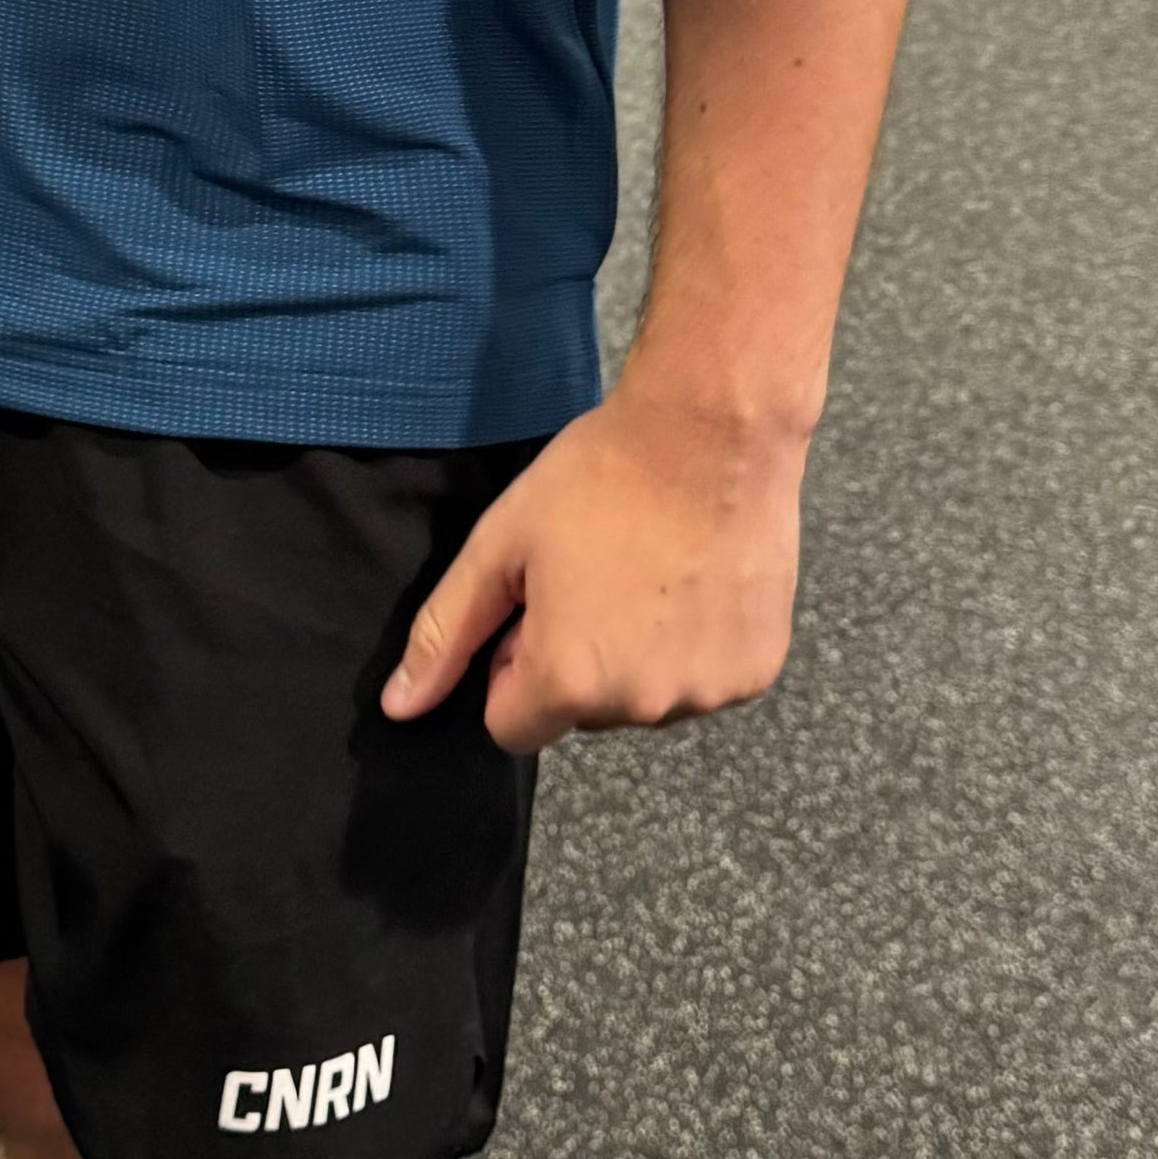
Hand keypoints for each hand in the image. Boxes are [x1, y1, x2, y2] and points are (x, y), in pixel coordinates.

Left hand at [380, 373, 804, 754]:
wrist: (713, 431)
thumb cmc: (601, 478)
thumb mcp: (500, 545)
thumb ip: (445, 633)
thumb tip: (400, 707)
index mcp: (569, 682)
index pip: (512, 727)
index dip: (512, 666)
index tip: (536, 605)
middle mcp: (642, 705)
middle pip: (582, 712)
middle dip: (576, 660)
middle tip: (593, 576)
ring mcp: (708, 692)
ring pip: (645, 697)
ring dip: (637, 656)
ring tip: (647, 572)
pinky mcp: (756, 670)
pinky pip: (702, 678)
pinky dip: (693, 644)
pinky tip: (693, 581)